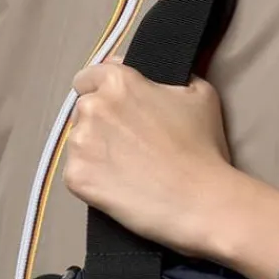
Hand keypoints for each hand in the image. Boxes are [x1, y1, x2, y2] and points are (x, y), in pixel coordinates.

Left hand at [61, 54, 240, 259]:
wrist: (199, 201)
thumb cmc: (202, 149)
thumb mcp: (200, 94)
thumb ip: (170, 78)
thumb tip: (155, 79)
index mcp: (118, 82)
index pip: (88, 77)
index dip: (102, 92)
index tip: (116, 109)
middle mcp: (93, 107)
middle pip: (82, 110)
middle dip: (101, 123)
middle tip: (130, 144)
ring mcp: (81, 143)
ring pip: (79, 142)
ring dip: (96, 151)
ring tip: (128, 168)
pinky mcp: (76, 176)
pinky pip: (77, 173)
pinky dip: (94, 180)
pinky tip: (121, 185)